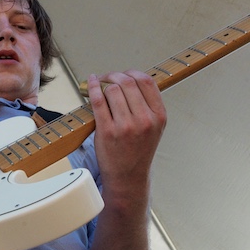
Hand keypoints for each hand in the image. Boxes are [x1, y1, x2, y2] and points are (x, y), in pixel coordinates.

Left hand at [86, 70, 166, 205]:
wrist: (128, 176)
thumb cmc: (138, 150)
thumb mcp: (154, 127)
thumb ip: (148, 104)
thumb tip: (129, 78)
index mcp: (159, 116)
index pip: (146, 81)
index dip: (132, 73)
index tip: (123, 75)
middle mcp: (145, 120)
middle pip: (127, 82)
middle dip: (114, 75)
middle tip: (106, 78)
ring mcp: (126, 126)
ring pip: (112, 90)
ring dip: (103, 84)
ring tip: (99, 87)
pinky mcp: (107, 131)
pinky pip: (98, 100)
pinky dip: (92, 87)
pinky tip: (90, 82)